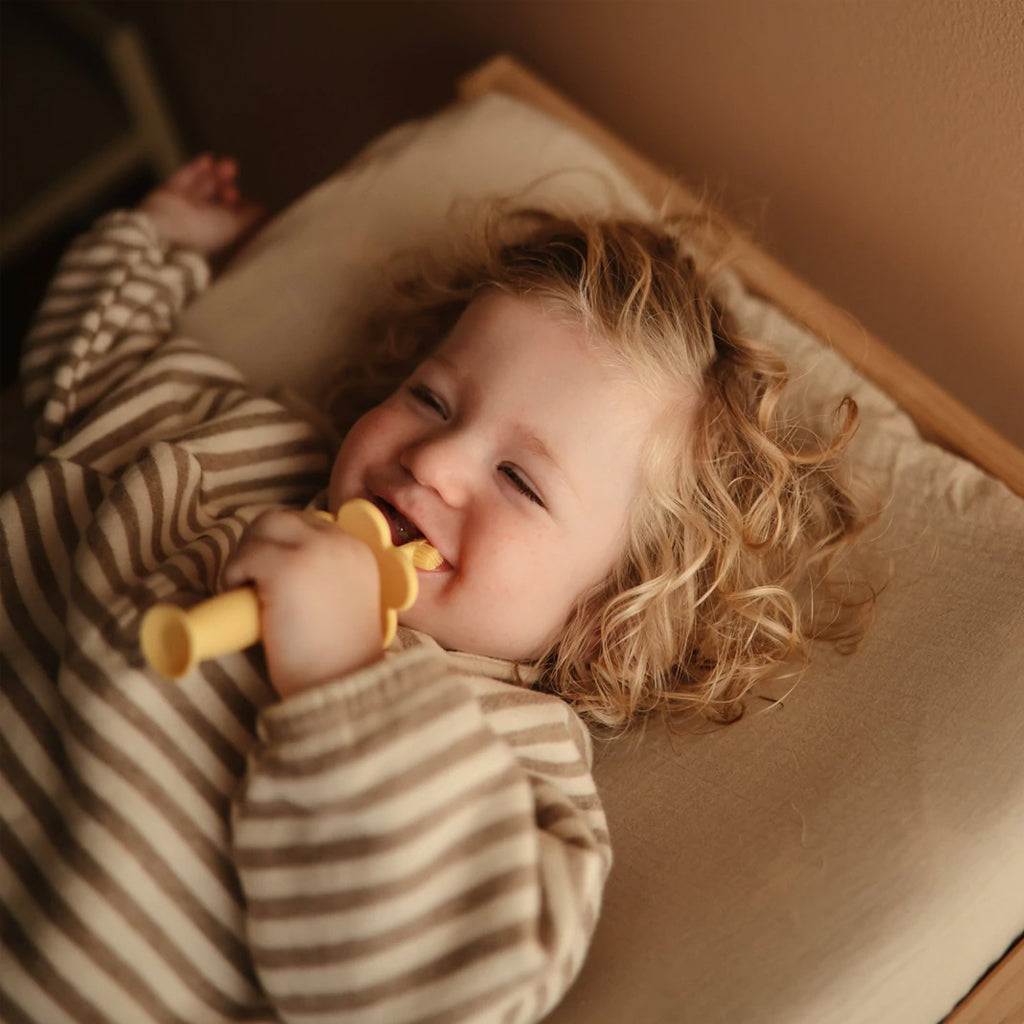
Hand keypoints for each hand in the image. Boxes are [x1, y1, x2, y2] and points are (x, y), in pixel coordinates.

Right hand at [139, 154, 263, 257]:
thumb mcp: (236, 226)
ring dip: (216, 174)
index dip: (240, 204)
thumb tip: (268, 211)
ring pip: (202, 186)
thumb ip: (252, 217)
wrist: (166, 230)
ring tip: (228, 165)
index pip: (230, 217)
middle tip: (234, 175)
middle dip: (227, 186)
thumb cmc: (204, 232)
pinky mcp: (168, 193)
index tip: (246, 197)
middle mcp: (200, 221)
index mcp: (217, 235)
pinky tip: (208, 159)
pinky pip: (183, 177)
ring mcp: (183, 206)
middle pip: (217, 199)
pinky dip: (196, 168)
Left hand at [222, 510, 383, 696]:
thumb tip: (275, 566)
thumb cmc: (337, 657)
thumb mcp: (344, 601)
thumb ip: (325, 575)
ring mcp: (312, 551)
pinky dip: (234, 578)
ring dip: (246, 560)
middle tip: (255, 585)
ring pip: (259, 530)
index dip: (281, 546)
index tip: (272, 577)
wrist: (342, 685)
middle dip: (259, 546)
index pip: (306, 524)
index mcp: (357, 550)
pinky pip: (243, 558)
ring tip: (253, 597)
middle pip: (279, 519)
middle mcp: (339, 542)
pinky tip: (250, 606)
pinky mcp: (284, 567)